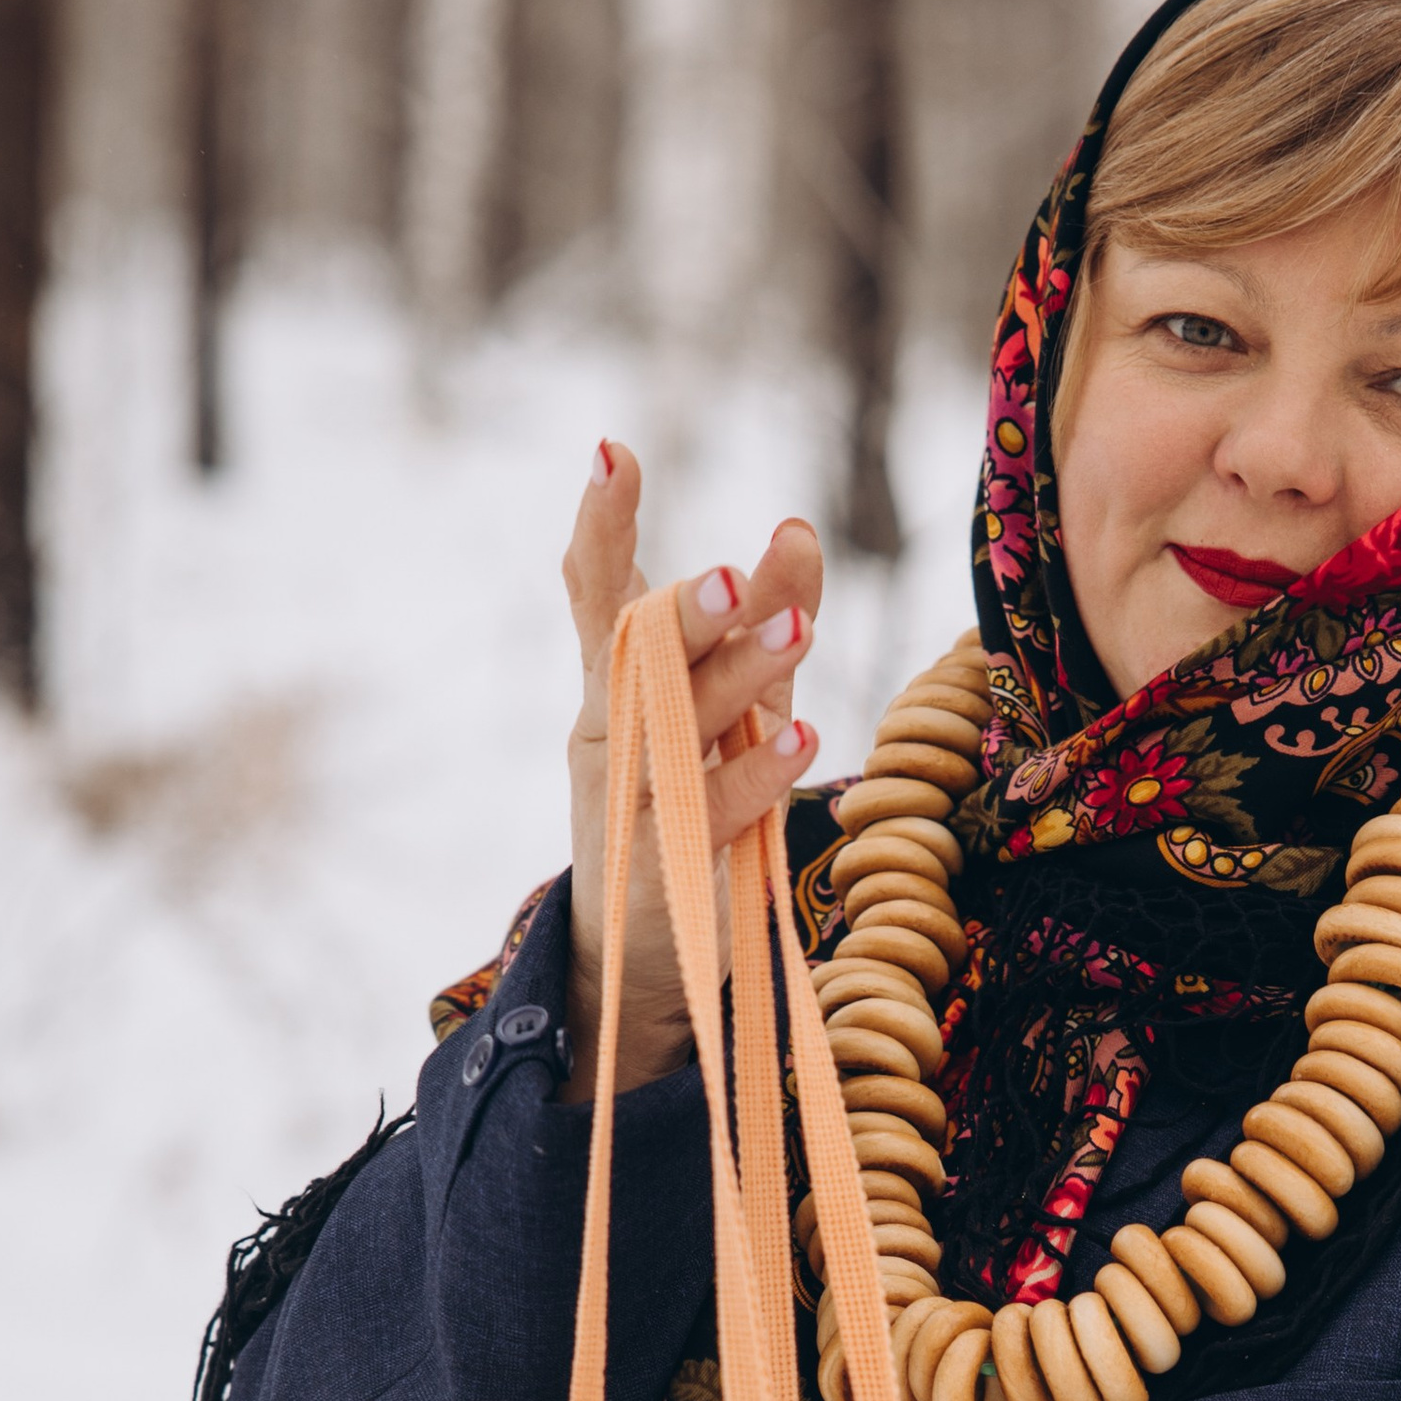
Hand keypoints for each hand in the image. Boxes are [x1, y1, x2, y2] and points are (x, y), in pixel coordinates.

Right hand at [560, 442, 823, 1096]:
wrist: (645, 947)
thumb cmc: (688, 801)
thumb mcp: (731, 705)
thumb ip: (763, 623)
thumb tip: (799, 530)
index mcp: (618, 679)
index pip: (596, 590)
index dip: (601, 525)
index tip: (613, 453)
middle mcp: (612, 727)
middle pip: (641, 656)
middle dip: (689, 614)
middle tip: (733, 572)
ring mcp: (630, 795)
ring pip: (682, 726)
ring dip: (741, 675)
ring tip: (797, 630)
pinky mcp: (663, 861)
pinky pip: (713, 808)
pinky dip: (759, 771)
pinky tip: (804, 735)